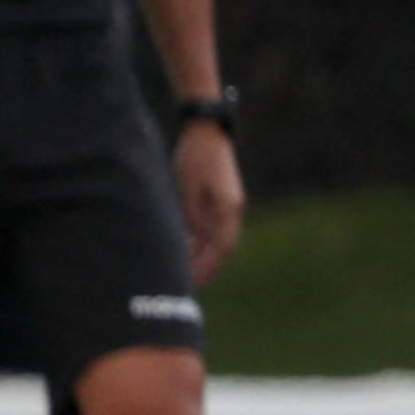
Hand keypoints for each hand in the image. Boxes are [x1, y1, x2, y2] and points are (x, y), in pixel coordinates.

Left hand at [174, 120, 243, 282]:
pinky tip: (184, 248)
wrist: (205, 130)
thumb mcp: (188, 187)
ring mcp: (226, 204)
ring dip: (201, 254)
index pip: (222, 247)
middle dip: (205, 265)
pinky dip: (198, 238)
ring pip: (214, 237)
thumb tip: (193, 241)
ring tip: (183, 271)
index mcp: (229, 208)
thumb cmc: (195, 157)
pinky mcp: (217, 198)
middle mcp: (231, 209)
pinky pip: (209, 225)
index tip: (196, 282)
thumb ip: (192, 215)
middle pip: (220, 246)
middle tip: (187, 284)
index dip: (209, 266)